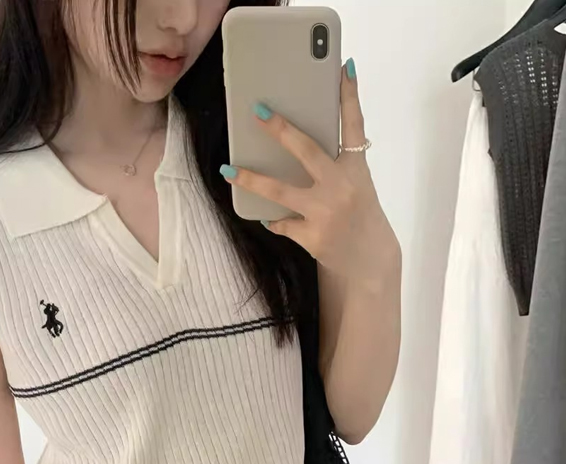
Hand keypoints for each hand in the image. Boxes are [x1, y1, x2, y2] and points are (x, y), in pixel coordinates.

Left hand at [220, 60, 399, 284]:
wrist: (368, 262)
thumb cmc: (359, 216)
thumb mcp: (356, 185)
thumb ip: (336, 165)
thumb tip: (296, 144)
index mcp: (355, 170)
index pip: (354, 126)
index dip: (350, 97)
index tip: (344, 70)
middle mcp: (340, 187)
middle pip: (306, 150)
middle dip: (280, 129)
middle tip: (257, 110)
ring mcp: (325, 212)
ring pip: (279, 191)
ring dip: (251, 179)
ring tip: (228, 170)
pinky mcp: (312, 236)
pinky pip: (282, 223)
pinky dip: (274, 219)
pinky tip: (269, 218)